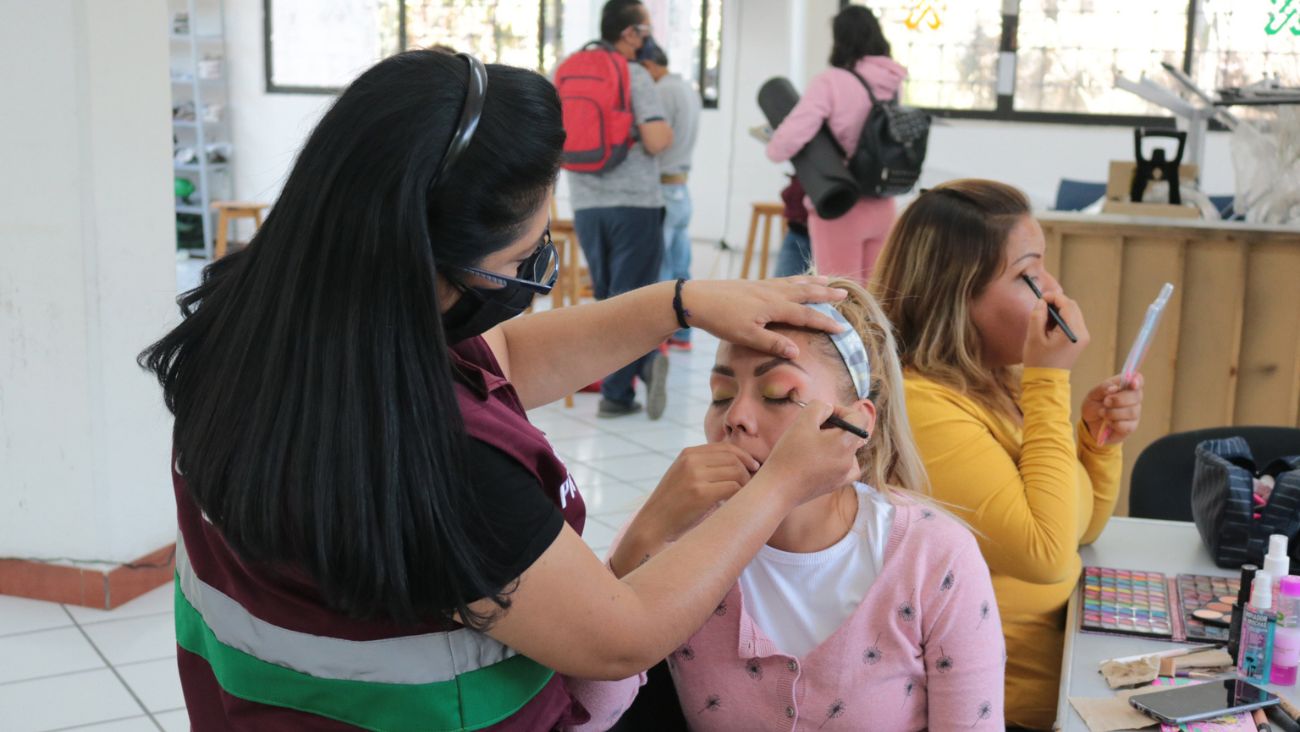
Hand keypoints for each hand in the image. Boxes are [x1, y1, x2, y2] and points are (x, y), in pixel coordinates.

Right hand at [637, 443, 759, 542]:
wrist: (652, 525)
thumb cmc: (672, 505)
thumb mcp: (683, 476)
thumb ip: (703, 466)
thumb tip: (737, 464)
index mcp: (688, 453)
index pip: (726, 447)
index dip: (744, 456)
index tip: (754, 467)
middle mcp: (691, 460)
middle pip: (734, 458)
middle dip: (748, 470)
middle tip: (754, 485)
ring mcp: (695, 476)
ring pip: (736, 472)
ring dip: (746, 484)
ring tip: (744, 496)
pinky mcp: (701, 493)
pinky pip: (733, 487)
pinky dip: (740, 495)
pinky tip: (736, 504)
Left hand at [681, 277, 847, 358]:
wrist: (697, 299)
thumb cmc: (721, 320)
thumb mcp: (746, 337)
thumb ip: (772, 344)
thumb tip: (797, 352)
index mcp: (774, 306)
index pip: (806, 315)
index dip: (824, 323)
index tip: (842, 328)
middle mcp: (772, 292)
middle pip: (805, 293)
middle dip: (826, 295)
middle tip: (844, 294)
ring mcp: (763, 286)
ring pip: (794, 283)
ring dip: (812, 283)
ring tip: (827, 281)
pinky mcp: (754, 284)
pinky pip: (782, 280)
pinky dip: (794, 279)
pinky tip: (795, 281)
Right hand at [760, 400, 866, 507]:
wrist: (778, 488)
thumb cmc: (789, 454)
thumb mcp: (802, 422)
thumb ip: (819, 407)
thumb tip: (829, 409)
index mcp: (845, 442)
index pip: (858, 418)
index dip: (841, 410)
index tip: (824, 413)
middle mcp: (850, 459)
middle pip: (852, 433)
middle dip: (835, 425)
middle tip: (813, 426)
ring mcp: (844, 474)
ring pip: (849, 449)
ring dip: (835, 441)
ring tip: (813, 443)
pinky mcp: (836, 484)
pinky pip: (848, 467)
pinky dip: (840, 459)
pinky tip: (826, 458)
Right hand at [1022, 291, 1089, 369]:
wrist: (1046, 381)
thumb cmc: (1039, 361)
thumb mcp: (1034, 337)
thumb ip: (1038, 315)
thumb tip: (1042, 301)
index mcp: (1073, 332)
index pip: (1067, 305)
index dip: (1054, 297)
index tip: (1041, 297)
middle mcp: (1082, 333)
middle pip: (1072, 307)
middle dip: (1057, 303)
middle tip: (1041, 306)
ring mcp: (1083, 337)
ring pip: (1073, 313)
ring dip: (1059, 311)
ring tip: (1044, 319)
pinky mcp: (1080, 340)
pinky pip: (1072, 322)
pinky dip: (1062, 319)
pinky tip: (1049, 327)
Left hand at [1082, 373, 1144, 444]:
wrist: (1089, 423)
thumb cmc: (1094, 404)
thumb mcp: (1093, 394)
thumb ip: (1103, 388)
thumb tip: (1114, 388)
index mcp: (1125, 386)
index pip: (1138, 380)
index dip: (1138, 381)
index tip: (1132, 383)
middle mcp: (1133, 399)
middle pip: (1136, 396)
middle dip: (1119, 399)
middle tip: (1105, 402)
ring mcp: (1134, 413)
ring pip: (1131, 411)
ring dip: (1113, 412)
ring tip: (1102, 412)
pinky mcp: (1131, 427)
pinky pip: (1126, 425)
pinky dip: (1114, 423)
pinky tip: (1108, 422)